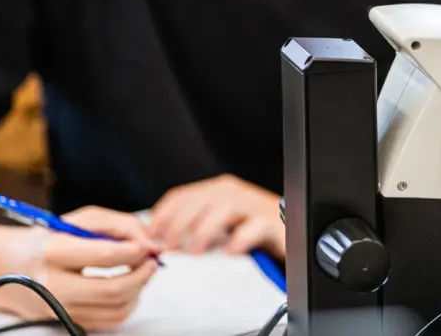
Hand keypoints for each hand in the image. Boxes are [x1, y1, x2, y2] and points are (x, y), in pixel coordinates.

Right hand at [0, 206, 159, 329]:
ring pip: (116, 309)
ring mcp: (58, 308)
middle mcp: (53, 284)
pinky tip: (125, 288)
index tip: (147, 245)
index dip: (136, 250)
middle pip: (114, 289)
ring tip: (139, 272)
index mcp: (54, 251)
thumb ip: (118, 225)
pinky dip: (126, 304)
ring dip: (138, 290)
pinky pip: (108, 321)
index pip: (106, 255)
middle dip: (143, 274)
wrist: (0, 266)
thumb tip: (150, 243)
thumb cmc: (48, 238)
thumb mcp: (79, 219)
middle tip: (152, 261)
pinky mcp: (64, 322)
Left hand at [147, 174, 284, 257]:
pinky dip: (240, 238)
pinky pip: (254, 227)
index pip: (182, 195)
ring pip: (225, 208)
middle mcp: (234, 192)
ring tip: (196, 251)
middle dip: (178, 225)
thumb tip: (157, 238)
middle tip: (168, 248)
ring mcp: (253, 205)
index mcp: (217, 189)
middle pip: (199, 200)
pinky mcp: (271, 222)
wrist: (289, 229)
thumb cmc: (249, 228)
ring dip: (205, 230)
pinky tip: (230, 251)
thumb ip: (191, 226)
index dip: (163, 214)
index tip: (150, 235)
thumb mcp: (217, 223)